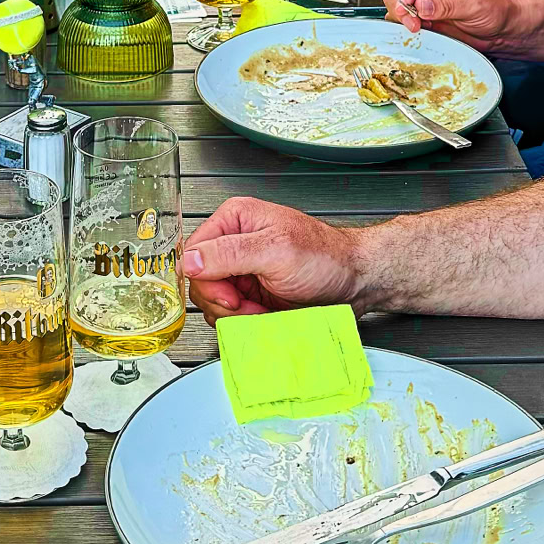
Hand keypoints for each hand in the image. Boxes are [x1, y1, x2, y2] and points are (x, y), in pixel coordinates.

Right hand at [181, 196, 362, 321]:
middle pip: (201, 283)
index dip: (206, 280)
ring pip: (214, 303)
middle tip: (250, 307)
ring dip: (236, 316)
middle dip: (225, 302)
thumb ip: (230, 253)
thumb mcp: (276, 251)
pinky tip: (266, 316)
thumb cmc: (325, 258)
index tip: (231, 296)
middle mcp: (233, 244)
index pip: (193, 254)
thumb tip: (189, 260)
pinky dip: (245, 323)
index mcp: (234, 220)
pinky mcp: (251, 296)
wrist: (355, 282)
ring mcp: (242, 272)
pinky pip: (231, 316)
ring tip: (263, 310)